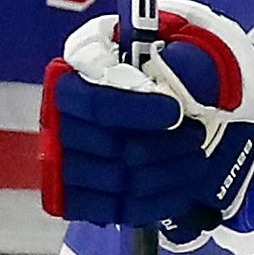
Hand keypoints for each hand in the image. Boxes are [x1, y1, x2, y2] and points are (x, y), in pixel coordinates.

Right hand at [43, 0, 253, 240]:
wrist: (178, 101)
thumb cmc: (175, 69)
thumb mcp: (178, 45)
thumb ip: (173, 54)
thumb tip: (171, 68)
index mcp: (76, 71)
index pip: (95, 103)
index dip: (138, 111)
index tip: (175, 112)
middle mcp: (59, 116)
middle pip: (114, 148)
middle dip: (166, 145)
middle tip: (194, 135)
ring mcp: (65, 158)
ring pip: (121, 180)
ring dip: (170, 172)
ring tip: (195, 157)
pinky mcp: (80, 195)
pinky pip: (117, 208)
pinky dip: (159, 200)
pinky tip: (183, 184)